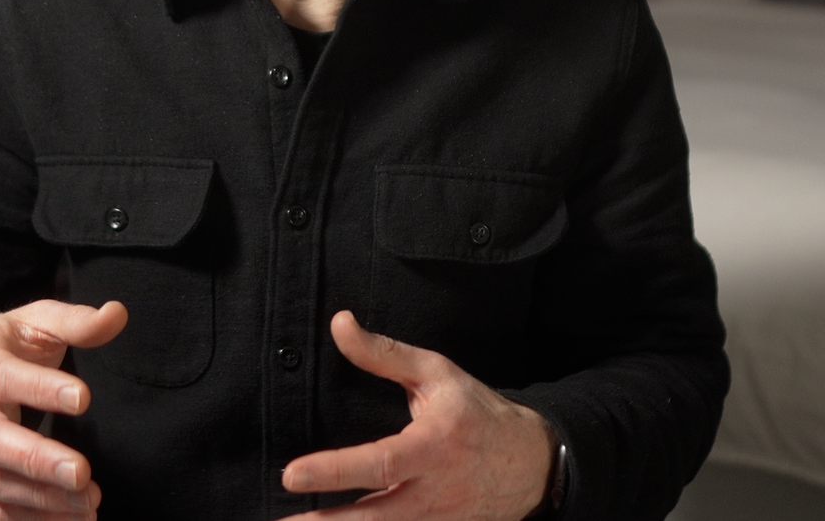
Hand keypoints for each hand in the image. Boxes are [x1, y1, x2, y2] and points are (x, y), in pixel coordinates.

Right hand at [0, 299, 128, 520]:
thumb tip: (117, 314)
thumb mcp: (36, 321)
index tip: (84, 398)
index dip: (41, 389)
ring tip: (87, 500)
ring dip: (41, 497)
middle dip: (37, 460)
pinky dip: (31, 519)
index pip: (4, 377)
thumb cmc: (4, 347)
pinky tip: (69, 519)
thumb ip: (76, 322)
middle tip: (82, 472)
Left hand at [280, 311, 554, 520]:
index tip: (291, 474)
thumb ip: (384, 354)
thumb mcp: (437, 374)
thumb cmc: (479, 412)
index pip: (379, 463)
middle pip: (374, 519)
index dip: (334, 471)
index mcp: (433, 446)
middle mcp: (434, 491)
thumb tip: (340, 323)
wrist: (533, 462)